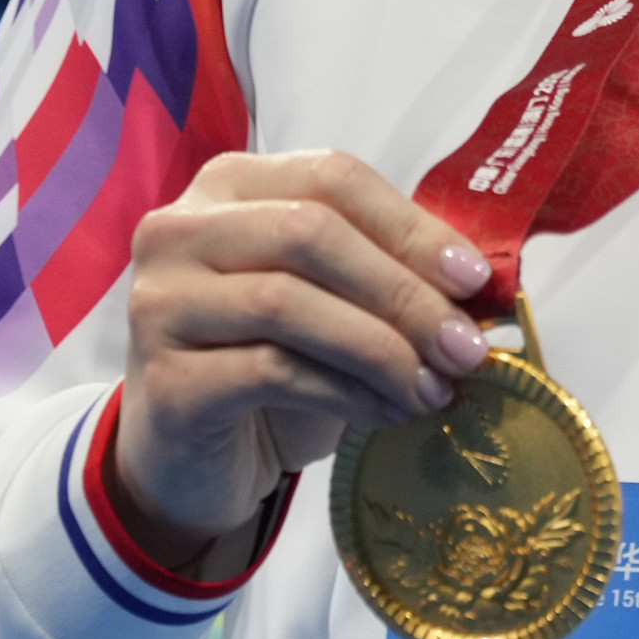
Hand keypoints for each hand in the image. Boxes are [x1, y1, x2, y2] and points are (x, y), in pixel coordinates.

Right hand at [113, 150, 495, 573]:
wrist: (190, 461)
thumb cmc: (264, 368)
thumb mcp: (329, 303)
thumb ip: (385, 272)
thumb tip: (478, 283)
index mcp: (226, 187)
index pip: (330, 178)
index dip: (410, 226)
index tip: (474, 278)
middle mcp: (178, 231)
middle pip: (309, 233)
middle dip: (403, 291)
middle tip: (465, 347)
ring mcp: (160, 303)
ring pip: (289, 303)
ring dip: (381, 348)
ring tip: (434, 389)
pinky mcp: (164, 380)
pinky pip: (272, 372)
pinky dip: (347, 392)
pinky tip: (387, 413)